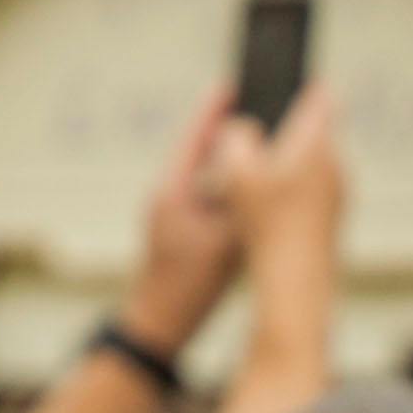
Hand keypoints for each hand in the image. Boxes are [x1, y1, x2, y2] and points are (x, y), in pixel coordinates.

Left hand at [115, 98, 245, 370]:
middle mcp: (167, 198)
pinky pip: (206, 204)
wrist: (157, 325)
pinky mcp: (178, 235)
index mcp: (173, 191)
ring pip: (204, 182)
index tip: (230, 87)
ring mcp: (171, 217)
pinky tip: (245, 201)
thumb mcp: (222, 241)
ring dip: (228, 168)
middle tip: (252, 113)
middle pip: (199, 155)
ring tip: (255, 153)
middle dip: (225, 135)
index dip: (212, 111)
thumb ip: (236, 205)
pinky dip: (226, 196)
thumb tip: (249, 174)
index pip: (193, 138)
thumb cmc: (185, 286)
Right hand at [225, 79, 344, 288]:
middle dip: (290, 129)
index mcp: (316, 144)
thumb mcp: (236, 171)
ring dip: (291, 162)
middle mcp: (335, 165)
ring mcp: (339, 194)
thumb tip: (242, 128)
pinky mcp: (334, 219)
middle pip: (316, 133)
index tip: (305, 76)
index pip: (323, 99)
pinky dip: (294, 191)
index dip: (311, 84)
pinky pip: (313, 192)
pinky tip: (270, 206)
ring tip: (258, 173)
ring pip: (314, 165)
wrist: (298, 281)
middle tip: (263, 129)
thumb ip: (235, 137)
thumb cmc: (268, 224)